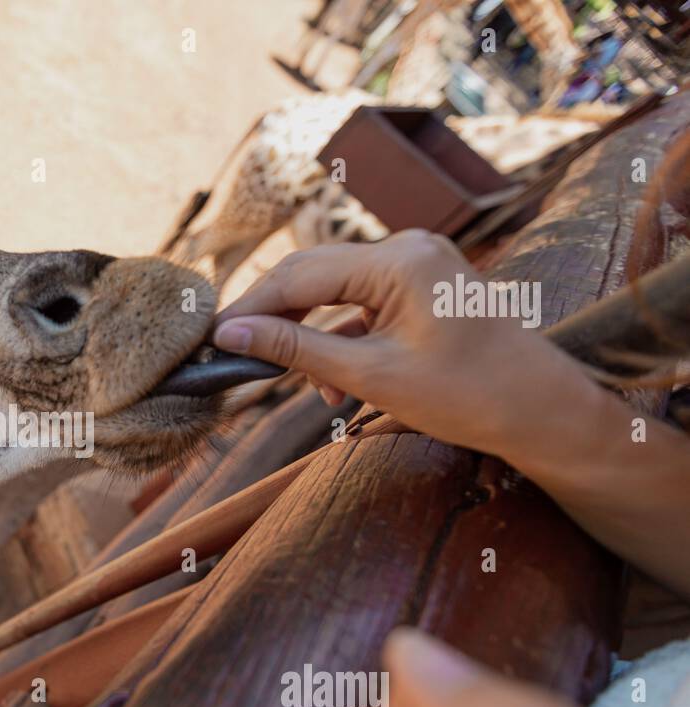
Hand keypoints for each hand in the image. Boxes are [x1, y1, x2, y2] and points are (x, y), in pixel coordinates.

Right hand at [211, 231, 601, 460]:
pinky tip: (337, 384)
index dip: (250, 308)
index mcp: (398, 260)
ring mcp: (417, 263)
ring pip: (334, 293)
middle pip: (312, 275)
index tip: (212, 339)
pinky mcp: (422, 285)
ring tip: (312, 391)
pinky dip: (341, 340)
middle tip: (236, 357)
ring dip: (311, 339)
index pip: (298, 275)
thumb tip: (232, 335)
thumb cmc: (468, 396)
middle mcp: (407, 247)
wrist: (541, 412)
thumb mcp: (370, 376)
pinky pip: (362, 303)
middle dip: (275, 321)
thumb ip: (295, 351)